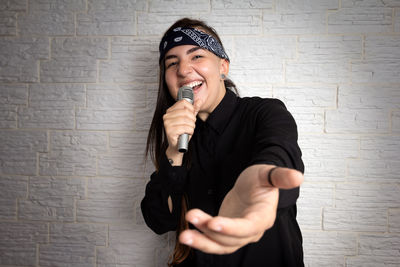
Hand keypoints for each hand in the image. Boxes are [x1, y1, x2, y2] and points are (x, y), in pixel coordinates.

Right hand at [163, 98, 202, 163]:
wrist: (177, 146)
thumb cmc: (182, 132)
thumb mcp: (189, 119)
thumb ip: (194, 110)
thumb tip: (200, 100)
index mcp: (170, 111)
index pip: (183, 103)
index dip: (191, 109)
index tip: (192, 115)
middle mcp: (166, 116)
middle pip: (186, 112)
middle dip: (192, 119)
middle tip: (191, 125)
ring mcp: (167, 124)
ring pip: (187, 120)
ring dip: (192, 126)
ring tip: (188, 130)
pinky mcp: (170, 131)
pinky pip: (185, 128)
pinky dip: (190, 131)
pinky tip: (187, 134)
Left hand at [179, 165, 303, 253]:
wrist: (252, 186)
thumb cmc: (260, 180)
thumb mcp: (268, 173)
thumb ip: (281, 176)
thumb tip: (298, 177)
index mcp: (262, 217)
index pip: (247, 227)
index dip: (231, 227)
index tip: (213, 222)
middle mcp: (251, 230)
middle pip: (231, 239)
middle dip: (209, 233)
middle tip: (191, 219)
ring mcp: (238, 234)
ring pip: (220, 245)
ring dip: (201, 241)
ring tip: (184, 234)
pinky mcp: (226, 233)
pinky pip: (213, 240)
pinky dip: (201, 238)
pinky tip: (187, 232)